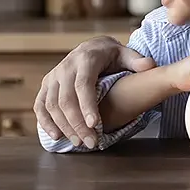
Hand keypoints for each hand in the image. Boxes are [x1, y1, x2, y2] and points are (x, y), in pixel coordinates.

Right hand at [33, 35, 155, 147]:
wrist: (92, 47)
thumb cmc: (111, 55)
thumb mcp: (125, 54)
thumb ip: (136, 60)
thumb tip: (149, 65)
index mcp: (86, 59)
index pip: (83, 84)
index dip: (87, 105)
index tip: (96, 125)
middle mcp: (65, 67)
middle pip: (66, 99)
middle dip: (77, 123)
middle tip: (91, 142)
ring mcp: (53, 76)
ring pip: (51, 105)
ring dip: (64, 126)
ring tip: (79, 142)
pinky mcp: (46, 85)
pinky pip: (40, 105)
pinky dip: (45, 122)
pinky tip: (56, 136)